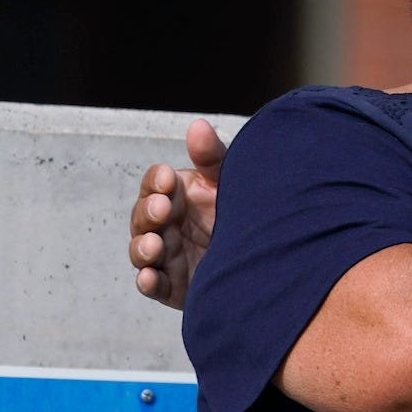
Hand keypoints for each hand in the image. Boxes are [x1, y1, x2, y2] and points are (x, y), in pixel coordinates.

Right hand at [129, 119, 226, 308]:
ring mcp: (167, 255)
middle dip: (148, 212)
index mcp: (177, 195)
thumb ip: (212, 157)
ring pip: (142, 251)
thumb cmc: (242, 210)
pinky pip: (154, 285)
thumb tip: (197, 125)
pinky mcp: (173, 285)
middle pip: (143, 216)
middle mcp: (166, 224)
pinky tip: (149, 277)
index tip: (168, 180)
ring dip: (143, 248)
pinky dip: (148, 282)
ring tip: (154, 245)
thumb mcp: (228, 182)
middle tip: (162, 209)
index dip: (157, 182)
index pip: (155, 184)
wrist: (270, 252)